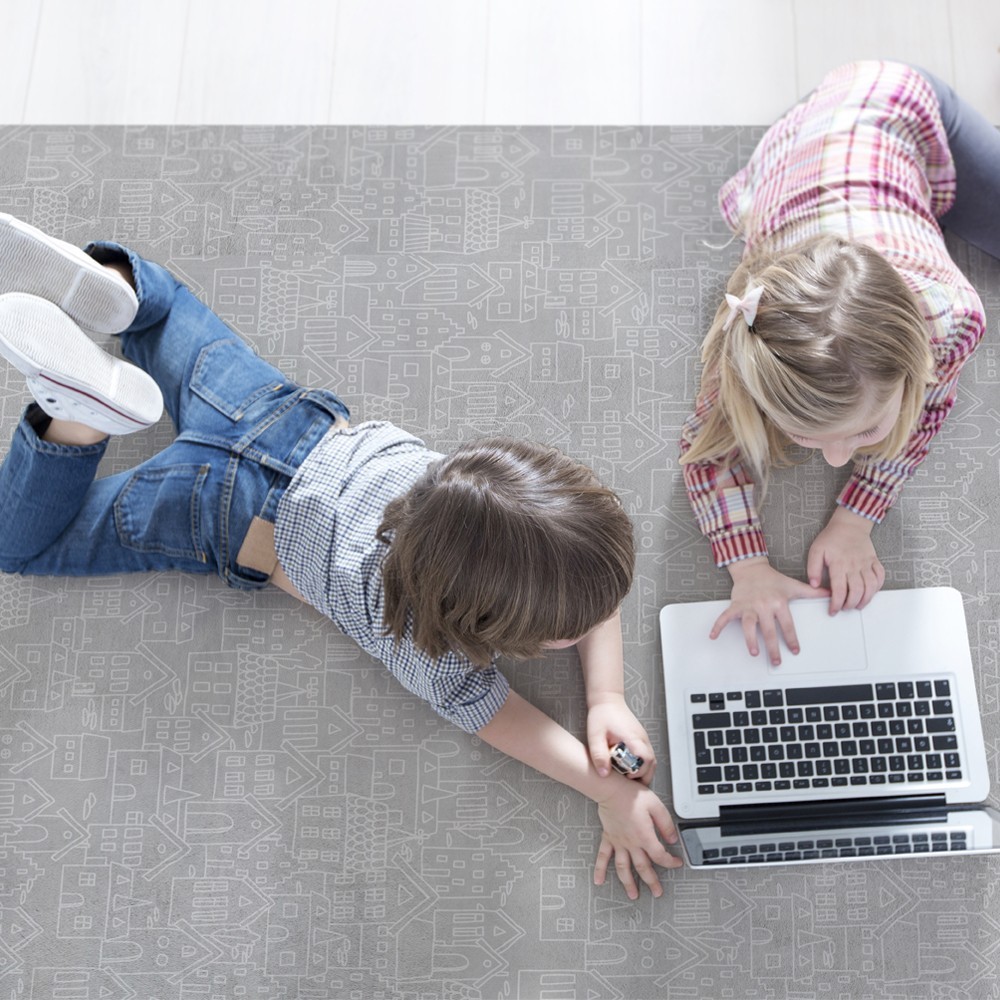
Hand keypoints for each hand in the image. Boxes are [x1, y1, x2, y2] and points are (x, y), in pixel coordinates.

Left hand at [586, 695, 655, 783]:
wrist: (607, 700)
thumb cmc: (601, 716)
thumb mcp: (595, 736)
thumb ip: (599, 755)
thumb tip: (604, 774)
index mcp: (632, 737)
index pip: (646, 758)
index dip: (639, 772)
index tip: (627, 776)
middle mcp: (642, 738)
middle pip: (652, 763)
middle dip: (643, 776)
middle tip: (626, 780)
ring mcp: (643, 738)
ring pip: (651, 760)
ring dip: (643, 771)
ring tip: (626, 776)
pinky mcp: (641, 739)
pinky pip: (647, 755)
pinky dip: (641, 765)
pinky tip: (627, 767)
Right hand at [593, 779, 681, 898]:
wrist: (611, 789)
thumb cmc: (632, 795)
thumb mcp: (656, 806)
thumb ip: (666, 824)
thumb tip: (673, 839)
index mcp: (645, 836)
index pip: (660, 856)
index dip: (670, 862)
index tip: (676, 863)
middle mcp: (631, 843)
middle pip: (643, 867)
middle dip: (652, 881)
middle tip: (657, 892)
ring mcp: (618, 842)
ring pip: (623, 867)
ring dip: (628, 883)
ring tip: (633, 895)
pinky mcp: (608, 838)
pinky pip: (603, 856)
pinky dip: (600, 869)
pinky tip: (598, 880)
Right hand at [712, 557, 828, 664]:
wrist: (752, 567)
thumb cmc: (772, 579)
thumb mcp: (793, 585)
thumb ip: (812, 592)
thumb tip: (830, 594)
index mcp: (778, 602)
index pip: (787, 624)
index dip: (791, 638)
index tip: (794, 650)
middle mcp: (763, 605)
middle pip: (768, 630)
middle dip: (772, 647)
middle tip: (776, 661)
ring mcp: (748, 606)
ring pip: (748, 625)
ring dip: (750, 639)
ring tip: (753, 652)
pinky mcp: (735, 605)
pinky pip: (725, 616)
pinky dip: (718, 626)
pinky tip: (714, 635)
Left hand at [807, 507, 884, 613]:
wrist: (849, 524)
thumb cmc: (831, 537)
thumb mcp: (816, 550)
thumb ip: (813, 568)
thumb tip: (814, 585)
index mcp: (839, 564)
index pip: (840, 590)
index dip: (837, 604)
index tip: (833, 610)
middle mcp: (854, 566)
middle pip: (857, 591)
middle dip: (850, 604)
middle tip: (844, 608)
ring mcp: (866, 564)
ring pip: (871, 587)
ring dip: (866, 600)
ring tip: (857, 605)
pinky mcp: (874, 561)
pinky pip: (881, 577)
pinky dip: (878, 587)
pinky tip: (871, 592)